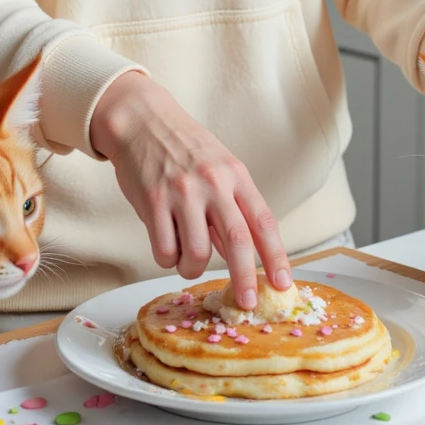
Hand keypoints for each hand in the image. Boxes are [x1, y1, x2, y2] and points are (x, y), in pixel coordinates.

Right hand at [89, 73, 291, 310]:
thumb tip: (240, 255)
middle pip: (237, 242)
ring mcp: (182, 192)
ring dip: (193, 269)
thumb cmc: (183, 146)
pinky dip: (167, 258)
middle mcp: (212, 183)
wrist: (141, 119)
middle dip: (244, 280)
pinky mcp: (153, 202)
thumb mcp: (218, 166)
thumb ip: (231, 207)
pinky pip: (165, 250)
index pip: (263, 221)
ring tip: (187, 261)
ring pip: (198, 253)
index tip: (283, 284)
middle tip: (246, 304)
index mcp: (235, 175)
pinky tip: (166, 246)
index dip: (277, 256)